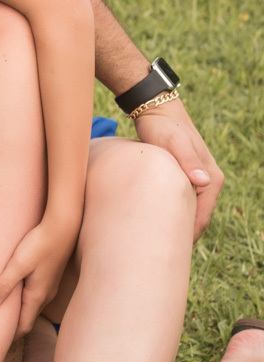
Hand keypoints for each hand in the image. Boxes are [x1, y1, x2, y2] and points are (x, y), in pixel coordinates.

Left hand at [0, 217, 76, 335]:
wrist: (63, 227)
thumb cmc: (40, 244)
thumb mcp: (18, 264)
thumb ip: (3, 284)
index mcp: (37, 296)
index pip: (23, 326)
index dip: (10, 335)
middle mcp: (45, 295)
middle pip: (27, 317)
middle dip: (11, 325)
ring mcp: (48, 285)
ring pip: (30, 305)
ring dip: (17, 310)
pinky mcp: (48, 275)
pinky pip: (34, 293)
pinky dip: (22, 298)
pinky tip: (12, 289)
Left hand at [132, 96, 221, 238]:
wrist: (155, 110)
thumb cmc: (163, 126)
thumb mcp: (173, 142)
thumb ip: (187, 161)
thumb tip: (202, 181)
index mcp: (210, 179)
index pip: (201, 217)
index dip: (186, 236)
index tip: (167, 251)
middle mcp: (207, 182)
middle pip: (196, 218)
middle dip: (179, 235)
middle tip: (156, 251)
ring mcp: (195, 180)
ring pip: (186, 211)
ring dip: (173, 225)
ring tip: (151, 241)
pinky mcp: (182, 177)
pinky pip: (178, 201)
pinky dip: (168, 212)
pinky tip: (150, 221)